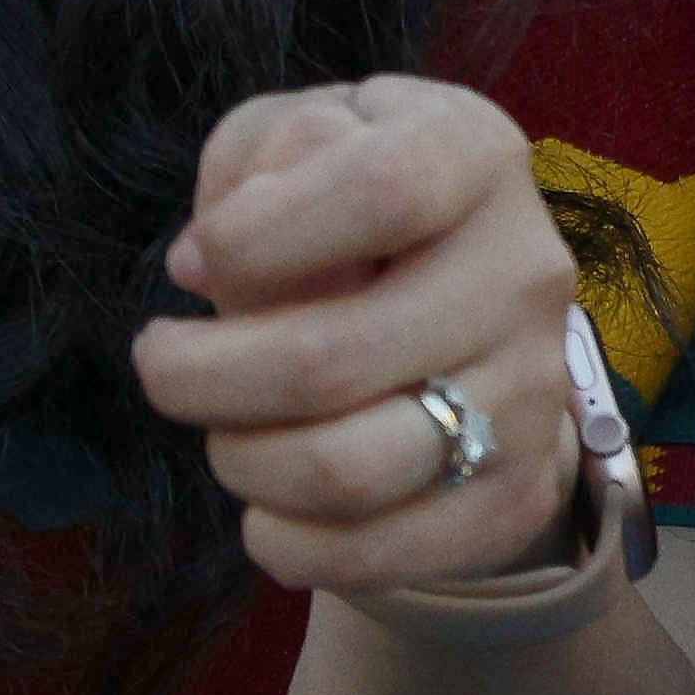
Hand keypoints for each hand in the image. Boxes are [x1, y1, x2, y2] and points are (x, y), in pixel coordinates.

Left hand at [129, 77, 607, 607]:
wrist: (471, 303)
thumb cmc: (348, 204)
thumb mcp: (303, 139)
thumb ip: (258, 164)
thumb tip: (208, 266)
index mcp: (474, 158)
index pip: (384, 192)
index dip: (261, 235)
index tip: (192, 261)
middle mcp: (524, 270)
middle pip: (333, 359)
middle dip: (201, 377)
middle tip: (161, 364)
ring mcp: (534, 389)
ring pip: (349, 472)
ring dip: (242, 463)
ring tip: (223, 435)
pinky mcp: (518, 493)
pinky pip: (377, 555)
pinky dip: (287, 544)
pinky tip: (267, 504)